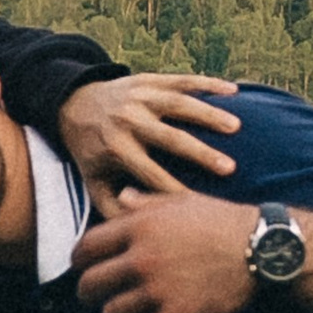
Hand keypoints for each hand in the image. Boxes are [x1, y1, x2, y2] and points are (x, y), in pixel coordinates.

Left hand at [59, 72, 239, 215]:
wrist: (76, 106)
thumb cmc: (94, 153)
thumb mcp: (95, 182)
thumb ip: (113, 207)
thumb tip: (134, 233)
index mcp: (116, 148)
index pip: (150, 173)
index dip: (175, 188)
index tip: (201, 205)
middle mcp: (128, 120)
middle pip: (169, 137)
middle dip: (200, 152)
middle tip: (229, 168)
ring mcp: (140, 96)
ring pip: (179, 104)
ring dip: (208, 114)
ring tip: (236, 127)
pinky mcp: (150, 79)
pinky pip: (182, 80)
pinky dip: (208, 84)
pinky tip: (233, 92)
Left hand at [73, 187, 261, 312]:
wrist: (262, 248)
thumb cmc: (221, 221)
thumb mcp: (181, 201)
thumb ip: (145, 203)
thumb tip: (122, 195)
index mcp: (139, 227)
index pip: (86, 248)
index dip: (78, 261)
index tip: (83, 269)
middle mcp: (142, 258)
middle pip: (90, 285)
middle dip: (87, 294)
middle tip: (94, 298)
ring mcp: (158, 290)